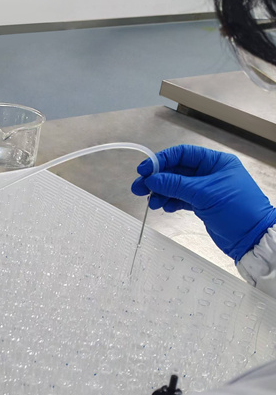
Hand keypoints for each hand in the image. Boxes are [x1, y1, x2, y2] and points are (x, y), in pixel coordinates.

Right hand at [131, 145, 275, 261]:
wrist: (254, 240)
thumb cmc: (240, 210)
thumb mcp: (205, 194)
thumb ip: (175, 185)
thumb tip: (152, 180)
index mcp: (215, 162)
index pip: (182, 154)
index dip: (161, 160)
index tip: (144, 170)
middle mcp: (210, 173)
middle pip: (176, 171)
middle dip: (157, 179)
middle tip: (139, 188)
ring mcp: (206, 189)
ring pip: (176, 186)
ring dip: (161, 193)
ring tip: (152, 202)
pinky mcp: (203, 205)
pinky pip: (181, 199)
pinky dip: (170, 202)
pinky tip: (164, 207)